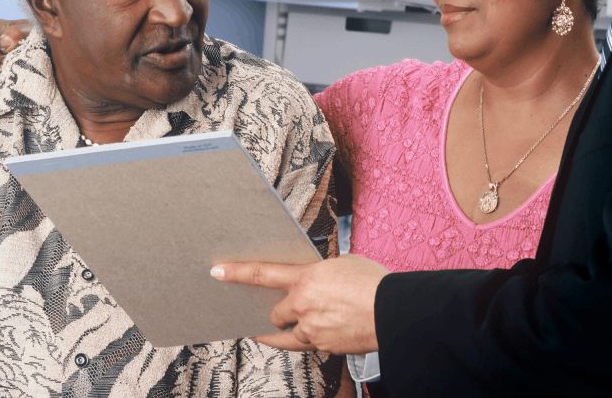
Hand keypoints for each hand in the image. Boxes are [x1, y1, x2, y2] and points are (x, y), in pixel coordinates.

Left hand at [212, 254, 387, 353]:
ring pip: (290, 333)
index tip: (217, 271)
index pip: (263, 274)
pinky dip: (313, 337)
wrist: (394, 312)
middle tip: (296, 307)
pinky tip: (329, 329)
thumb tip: (314, 280)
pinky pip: (308, 344)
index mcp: (306, 278)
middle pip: (276, 313)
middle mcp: (303, 305)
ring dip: (297, 327)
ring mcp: (311, 330)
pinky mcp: (323, 347)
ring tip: (319, 319)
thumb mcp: (343, 264)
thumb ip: (321, 272)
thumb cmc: (374, 282)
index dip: (237, 273)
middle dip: (281, 312)